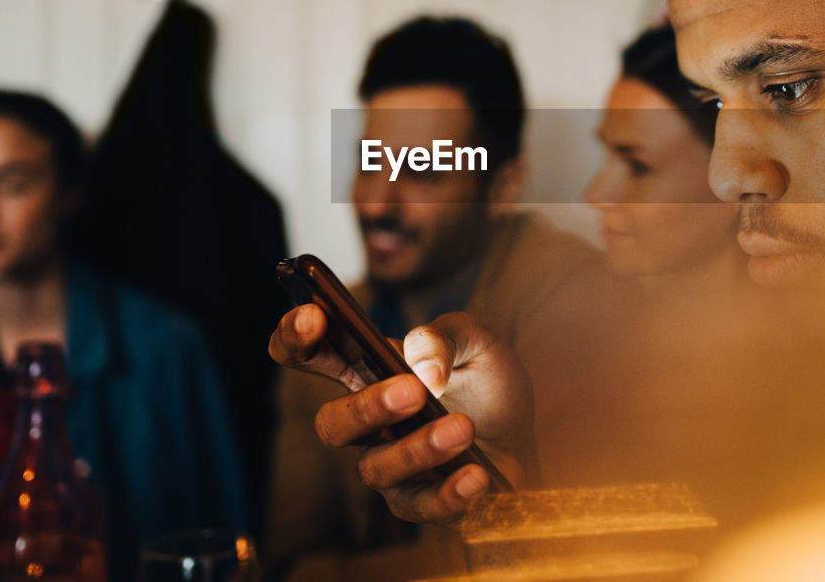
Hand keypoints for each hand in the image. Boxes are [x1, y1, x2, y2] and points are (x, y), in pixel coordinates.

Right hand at [269, 306, 535, 522]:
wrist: (528, 435)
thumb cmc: (487, 385)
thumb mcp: (476, 341)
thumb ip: (445, 336)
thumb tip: (422, 367)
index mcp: (368, 372)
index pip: (310, 355)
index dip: (297, 337)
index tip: (314, 316)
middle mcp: (368, 423)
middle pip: (331, 424)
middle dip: (366, 407)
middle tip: (412, 389)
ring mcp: (391, 467)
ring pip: (375, 469)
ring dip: (418, 449)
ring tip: (462, 428)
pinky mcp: (422, 503)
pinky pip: (421, 508)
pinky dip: (448, 493)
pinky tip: (476, 475)